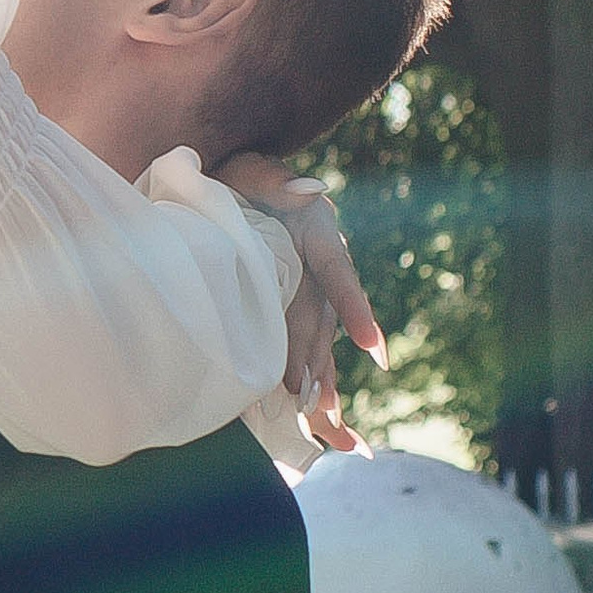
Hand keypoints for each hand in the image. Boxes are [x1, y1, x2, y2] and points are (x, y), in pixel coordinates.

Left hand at [218, 157, 383, 453]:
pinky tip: (327, 423)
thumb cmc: (233, 174)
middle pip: (322, 317)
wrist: (221, 183)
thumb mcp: (250, 169)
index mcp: (313, 229)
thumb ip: (276, 180)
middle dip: (316, 358)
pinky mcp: (294, 308)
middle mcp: (318, 265)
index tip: (371, 346)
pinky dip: (317, 381)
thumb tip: (312, 191)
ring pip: (319, 339)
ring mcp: (309, 289)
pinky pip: (309, 348)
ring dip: (322, 379)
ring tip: (323, 421)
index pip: (336, 270)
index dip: (355, 308)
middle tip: (308, 397)